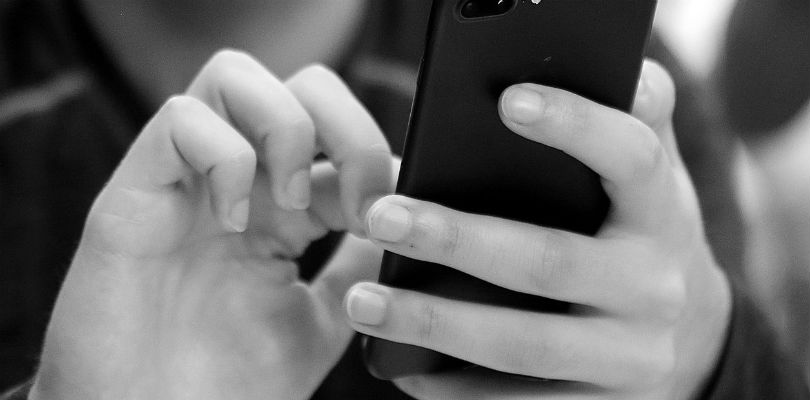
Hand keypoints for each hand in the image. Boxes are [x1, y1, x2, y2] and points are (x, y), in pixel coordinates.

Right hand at [31, 50, 393, 399]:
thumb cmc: (227, 387)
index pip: (338, 137)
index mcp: (281, 210)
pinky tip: (235, 220)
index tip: (396, 217)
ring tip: (292, 202)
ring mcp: (185, 182)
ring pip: (235, 76)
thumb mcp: (321, 320)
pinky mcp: (134, 193)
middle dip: (348, 127)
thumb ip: (357, 267)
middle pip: (299, 85)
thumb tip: (402, 219)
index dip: (376, 162)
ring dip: (286, 129)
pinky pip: (180, 121)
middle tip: (359, 201)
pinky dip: (225, 156)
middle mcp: (237, 183)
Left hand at [346, 61, 730, 398]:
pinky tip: (400, 368)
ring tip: (365, 303)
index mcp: (661, 211)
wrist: (689, 332)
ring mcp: (629, 355)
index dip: (576, 127)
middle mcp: (652, 286)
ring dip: (436, 324)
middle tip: (383, 219)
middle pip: (549, 263)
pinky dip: (455, 391)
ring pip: (523, 345)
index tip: (507, 101)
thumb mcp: (649, 176)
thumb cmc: (640, 231)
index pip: (631, 158)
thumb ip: (631, 120)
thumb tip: (598, 68)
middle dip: (458, 241)